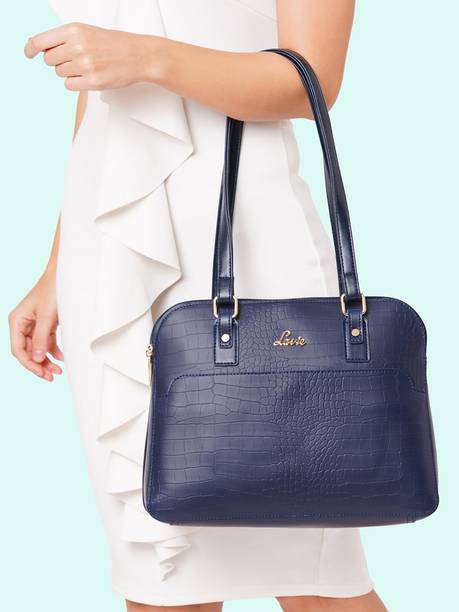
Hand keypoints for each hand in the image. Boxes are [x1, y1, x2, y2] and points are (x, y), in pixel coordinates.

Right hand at [8, 271, 63, 381]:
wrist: (65, 275)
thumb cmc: (53, 290)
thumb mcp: (47, 316)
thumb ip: (41, 337)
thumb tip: (36, 359)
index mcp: (17, 321)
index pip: (18, 350)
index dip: (29, 364)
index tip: (42, 373)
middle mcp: (23, 324)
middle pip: (27, 352)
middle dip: (38, 365)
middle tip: (52, 376)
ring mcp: (34, 324)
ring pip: (37, 349)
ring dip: (46, 361)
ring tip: (57, 371)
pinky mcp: (45, 324)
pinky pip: (46, 342)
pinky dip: (53, 351)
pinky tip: (62, 358)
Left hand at [24, 23, 160, 90]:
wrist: (137, 55)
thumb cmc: (113, 44)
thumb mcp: (86, 32)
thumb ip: (63, 38)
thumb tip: (40, 48)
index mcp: (74, 30)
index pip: (41, 41)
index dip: (31, 48)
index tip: (28, 53)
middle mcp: (77, 46)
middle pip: (49, 60)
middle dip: (58, 62)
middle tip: (74, 60)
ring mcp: (85, 64)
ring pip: (60, 73)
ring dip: (69, 72)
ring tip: (86, 66)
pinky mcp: (92, 81)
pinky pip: (69, 85)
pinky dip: (75, 82)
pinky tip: (88, 76)